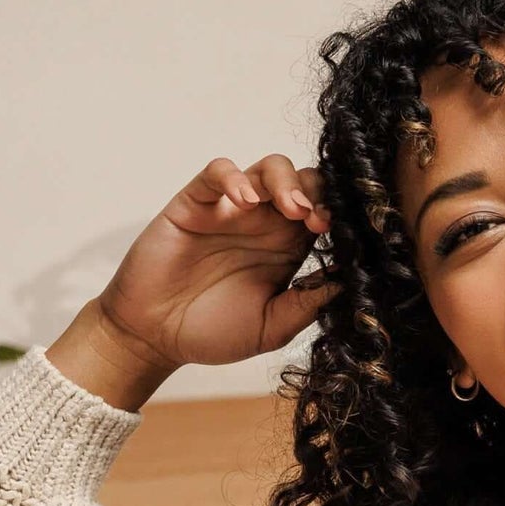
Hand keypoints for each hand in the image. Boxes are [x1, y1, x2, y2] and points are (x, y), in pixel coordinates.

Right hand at [94, 154, 340, 369]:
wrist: (155, 337)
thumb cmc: (212, 333)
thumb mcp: (271, 328)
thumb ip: (306, 305)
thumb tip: (349, 283)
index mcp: (287, 250)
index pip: (323, 214)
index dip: (337, 217)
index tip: (342, 235)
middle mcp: (264, 224)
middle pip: (304, 182)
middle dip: (318, 192)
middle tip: (318, 220)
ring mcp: (230, 210)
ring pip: (268, 168)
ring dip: (286, 181)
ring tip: (292, 208)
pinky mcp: (196, 203)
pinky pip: (217, 172)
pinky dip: (234, 177)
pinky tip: (243, 201)